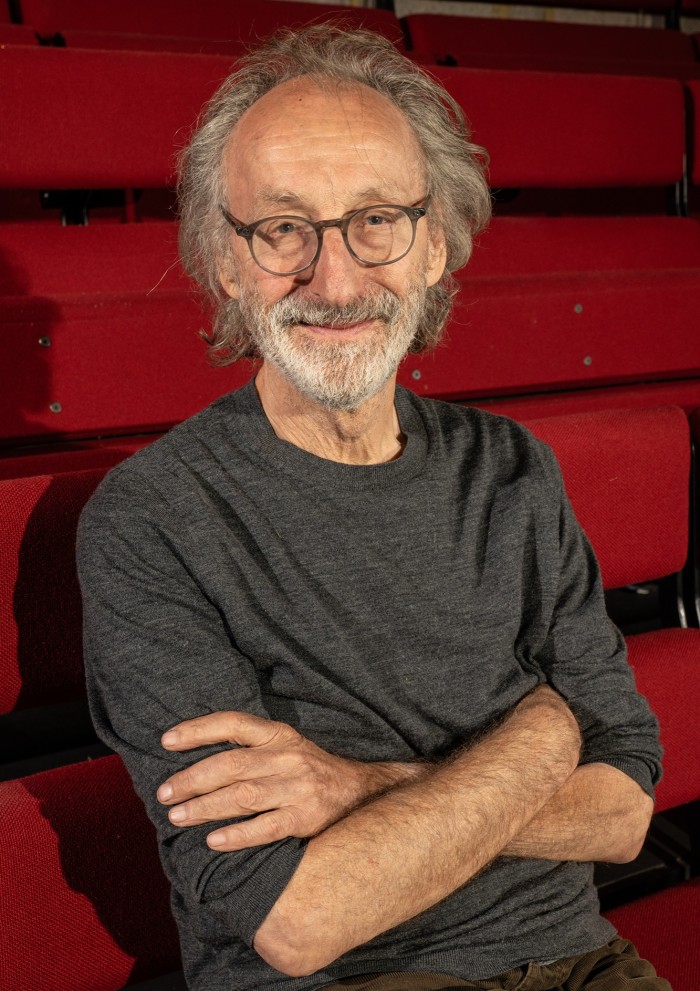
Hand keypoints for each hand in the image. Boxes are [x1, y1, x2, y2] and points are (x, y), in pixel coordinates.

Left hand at [157, 710, 422, 850]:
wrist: (361, 793)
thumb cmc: (310, 770)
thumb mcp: (286, 746)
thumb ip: (250, 748)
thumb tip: (195, 758)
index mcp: (279, 734)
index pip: (233, 723)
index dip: (198, 730)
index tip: (166, 740)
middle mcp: (286, 757)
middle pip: (231, 764)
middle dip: (192, 779)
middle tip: (164, 793)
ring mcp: (297, 788)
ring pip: (242, 796)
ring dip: (205, 807)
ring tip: (178, 816)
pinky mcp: (305, 819)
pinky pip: (264, 828)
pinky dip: (236, 835)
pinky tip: (213, 840)